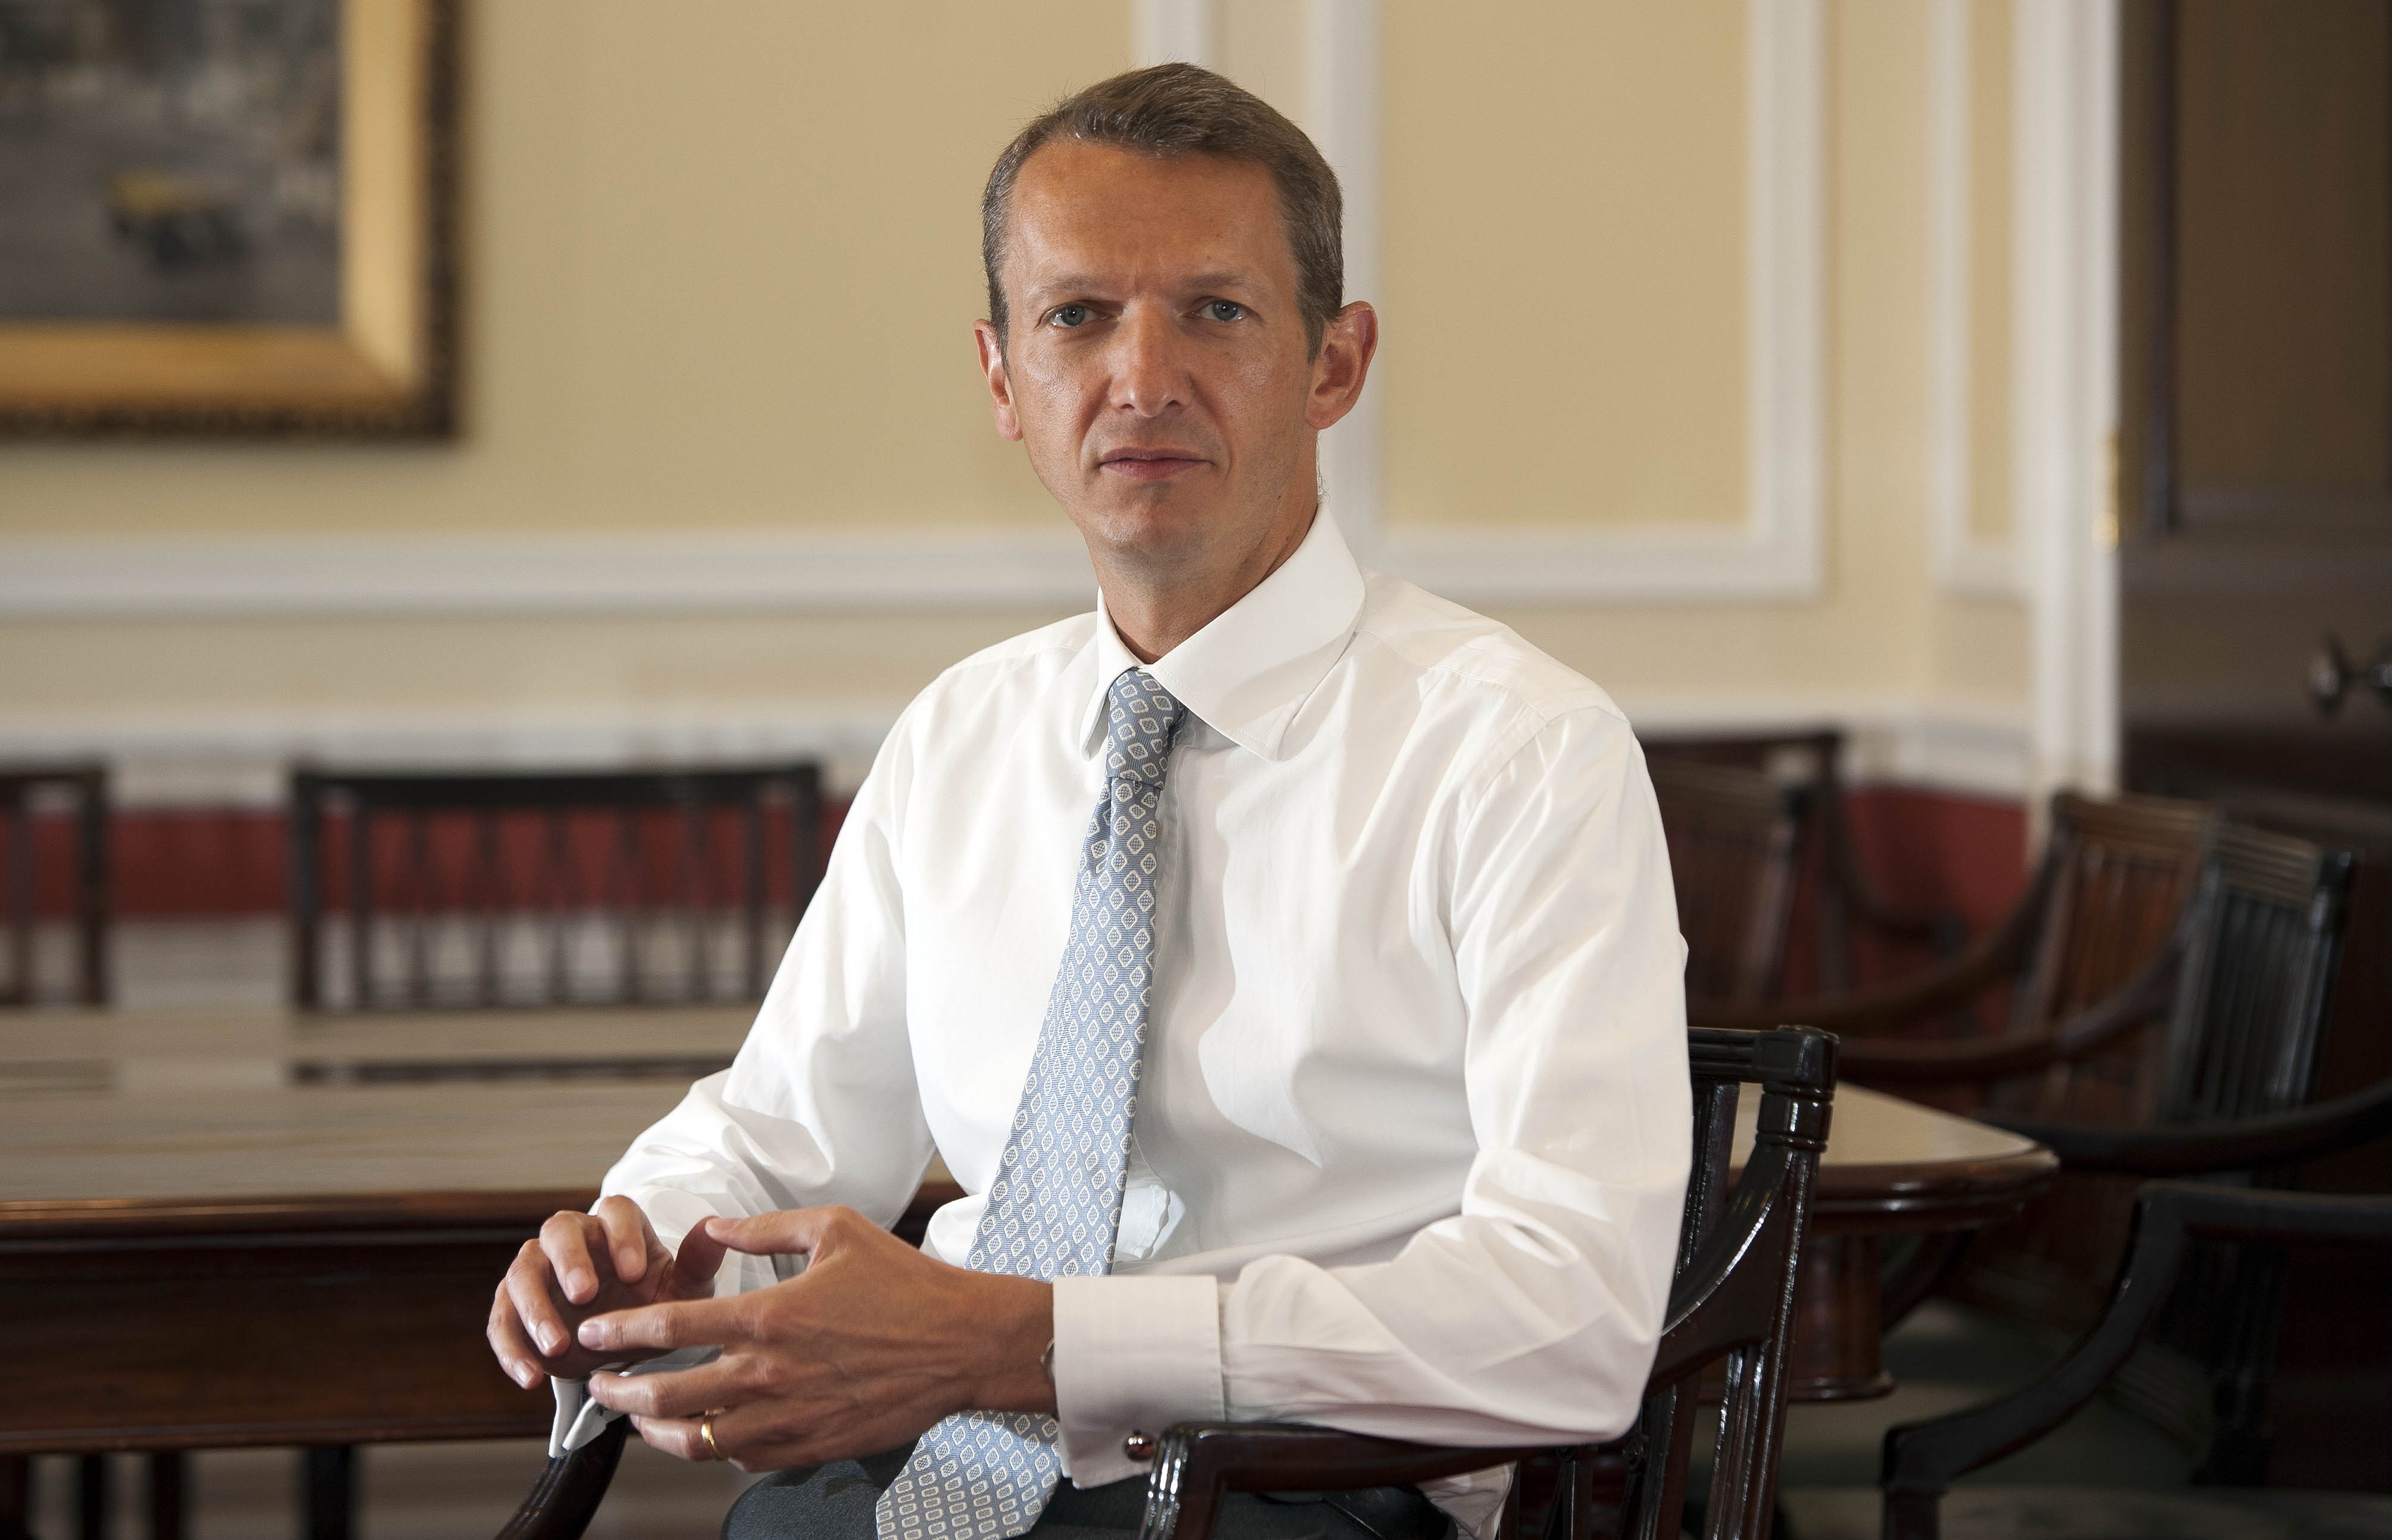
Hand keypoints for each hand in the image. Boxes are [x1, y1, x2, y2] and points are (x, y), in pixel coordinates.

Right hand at [486, 1195, 723, 1387]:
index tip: (635, 1272)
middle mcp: (574, 1241)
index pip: (615, 1211)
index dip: (622, 1235)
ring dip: (535, 1310)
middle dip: (569, 1261)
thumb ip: (698, 1261)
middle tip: (585, 1295)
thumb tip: (713, 1227)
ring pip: (522, 1274)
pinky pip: (501, 1322)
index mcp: (618, 1228)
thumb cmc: (662, 1308)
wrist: (633, 1348)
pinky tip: (531, 1378)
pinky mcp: (515, 1310)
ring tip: (557, 1346)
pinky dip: (511, 1350)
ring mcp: (539, 1272)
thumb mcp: (686, 1292)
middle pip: (558, 1230)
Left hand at [578, 1205, 1053, 1470]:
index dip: (618, 1332)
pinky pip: (739, 1459)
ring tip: (639, 1418)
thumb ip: (764, 1229)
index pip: (667, 1329)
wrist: (961, 1344)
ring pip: (694, 1441)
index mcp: (768, 1316)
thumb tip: (711, 1228)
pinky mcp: (809, 1447)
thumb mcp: (835, 1230)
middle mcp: (768, 1374)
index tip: (592, 1334)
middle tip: (600, 1385)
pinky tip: (704, 1431)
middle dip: (618, 1393)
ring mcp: (787, 1418)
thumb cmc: (904, 1283)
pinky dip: (710, 1448)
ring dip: (654, 1431)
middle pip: (664, 1397)